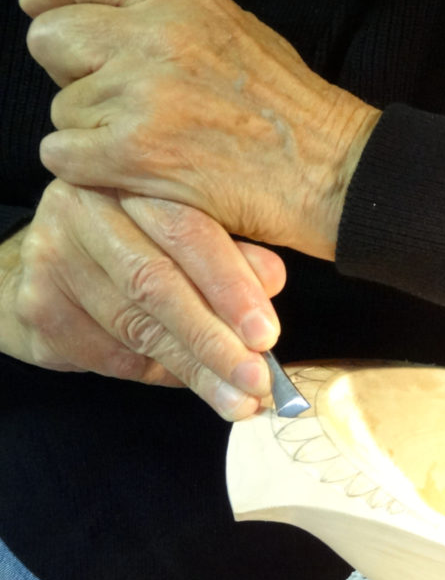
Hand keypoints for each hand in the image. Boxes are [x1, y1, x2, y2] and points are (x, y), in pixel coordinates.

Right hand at [0, 180, 285, 419]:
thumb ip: (233, 254)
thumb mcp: (194, 241)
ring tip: (240, 401)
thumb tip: (273, 280)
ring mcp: (52, 255)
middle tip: (257, 381)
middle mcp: (84, 207)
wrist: (55, 271)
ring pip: (136, 326)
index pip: (188, 231)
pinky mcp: (37, 305)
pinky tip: (194, 384)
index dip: (231, 287)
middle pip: (157, 283)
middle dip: (214, 341)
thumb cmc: (145, 248)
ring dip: (197, 371)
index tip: (267, 336)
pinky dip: (159, 374)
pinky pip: (109, 352)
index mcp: (134, 179)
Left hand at [19, 0, 379, 260]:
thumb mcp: (238, 33)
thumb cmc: (294, 114)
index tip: (46, 12)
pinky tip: (133, 173)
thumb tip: (106, 16)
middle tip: (115, 100)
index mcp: (181, 5)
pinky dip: (89, 171)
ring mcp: (141, 97)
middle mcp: (154, 40)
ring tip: (149, 146)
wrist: (333, 172)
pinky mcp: (136, 154)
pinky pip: (63, 155)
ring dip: (91, 132)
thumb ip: (168, 18)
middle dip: (73, 73)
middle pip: (53, 39)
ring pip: (62, 108)